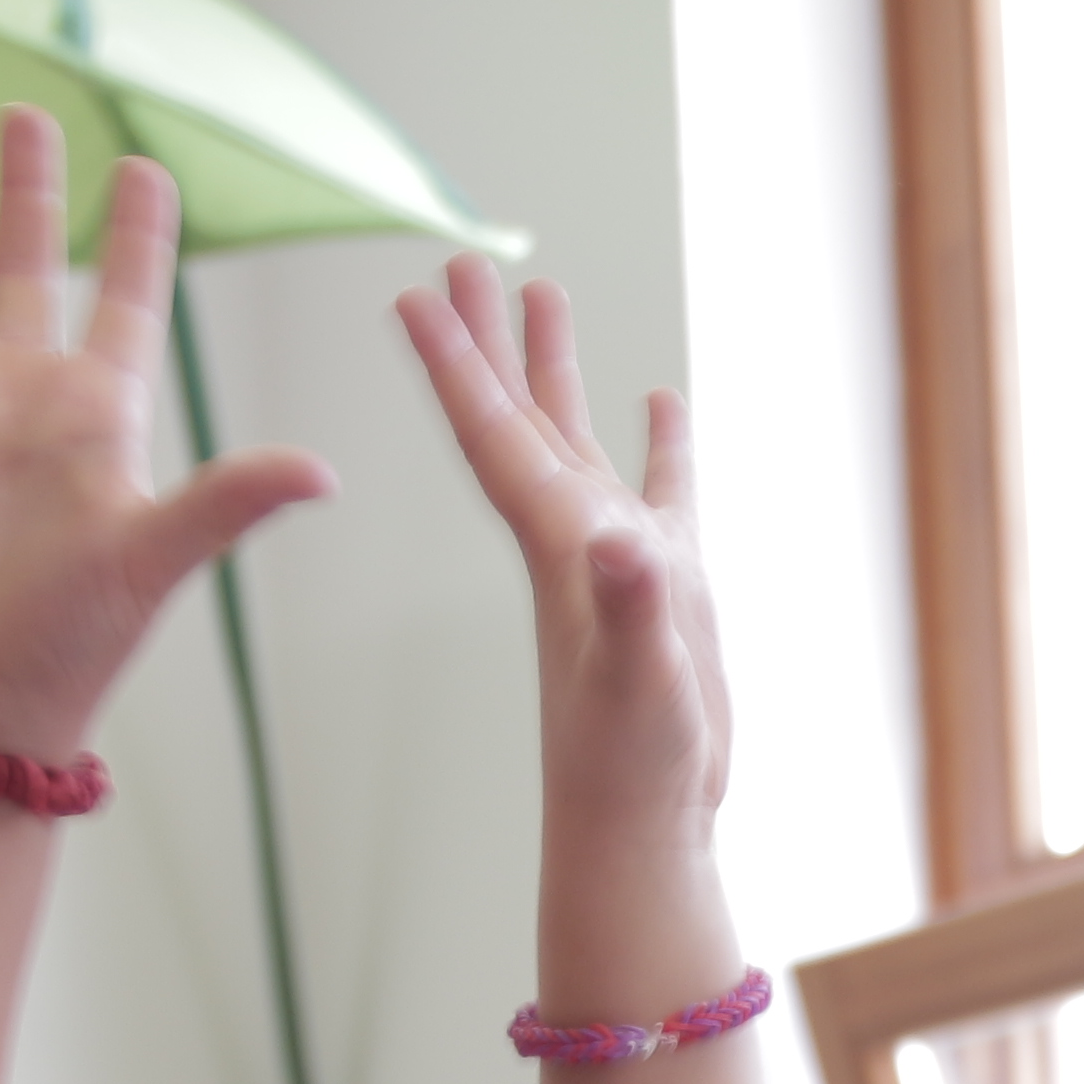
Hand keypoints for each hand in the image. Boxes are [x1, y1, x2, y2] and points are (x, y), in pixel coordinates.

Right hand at [0, 113, 329, 764]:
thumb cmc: (70, 650)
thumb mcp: (152, 561)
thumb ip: (225, 502)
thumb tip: (323, 474)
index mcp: (95, 418)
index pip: (125, 302)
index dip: (136, 237)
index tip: (148, 171)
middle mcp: (18, 401)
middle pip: (26, 268)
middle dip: (29, 194)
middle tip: (30, 115)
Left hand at [395, 255, 728, 842]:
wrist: (646, 827)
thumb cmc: (633, 765)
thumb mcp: (639, 681)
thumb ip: (633, 610)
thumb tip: (629, 546)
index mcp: (556, 547)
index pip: (494, 437)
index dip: (456, 365)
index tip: (417, 292)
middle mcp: (574, 540)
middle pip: (519, 416)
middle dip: (491, 337)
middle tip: (466, 257)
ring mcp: (618, 560)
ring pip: (575, 437)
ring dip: (555, 367)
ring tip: (544, 289)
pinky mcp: (666, 588)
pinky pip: (657, 488)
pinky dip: (658, 439)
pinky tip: (659, 396)